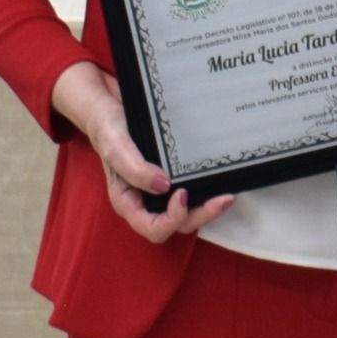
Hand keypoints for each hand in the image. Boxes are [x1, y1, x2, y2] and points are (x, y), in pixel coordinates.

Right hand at [54, 61, 229, 244]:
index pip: (151, 228)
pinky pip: (193, 196)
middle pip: (176, 225)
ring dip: (208, 210)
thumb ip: (134, 168)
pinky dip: (207, 194)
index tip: (182, 194)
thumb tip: (164, 187)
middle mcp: (146, 203)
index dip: (171, 219)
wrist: (113, 109)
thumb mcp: (116, 146)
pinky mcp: (174, 180)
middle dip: (200, 216)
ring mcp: (161, 194)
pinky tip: (221, 183)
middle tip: (222, 199)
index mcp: (128, 202)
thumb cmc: (109, 129)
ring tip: (227, 197)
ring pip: (188, 215)